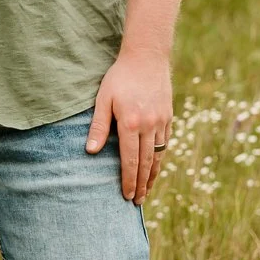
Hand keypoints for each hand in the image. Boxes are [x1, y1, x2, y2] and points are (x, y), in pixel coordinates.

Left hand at [86, 45, 172, 205]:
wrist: (146, 58)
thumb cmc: (119, 78)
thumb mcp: (103, 99)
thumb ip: (98, 126)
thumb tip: (91, 152)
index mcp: (130, 123)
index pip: (129, 160)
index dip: (128, 180)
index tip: (127, 196)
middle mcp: (149, 126)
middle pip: (146, 163)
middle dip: (141, 185)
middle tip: (137, 202)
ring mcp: (161, 122)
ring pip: (158, 156)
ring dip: (152, 176)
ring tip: (147, 191)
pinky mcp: (168, 117)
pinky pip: (165, 144)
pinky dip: (160, 159)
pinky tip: (155, 168)